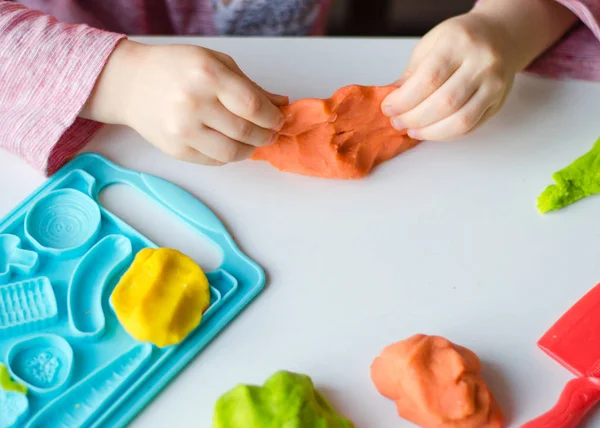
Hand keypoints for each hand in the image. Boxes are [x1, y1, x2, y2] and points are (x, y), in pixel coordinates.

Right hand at [82, 40, 287, 164]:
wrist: (131, 84)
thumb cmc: (176, 68)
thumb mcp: (216, 63)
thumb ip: (250, 86)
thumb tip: (281, 105)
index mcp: (207, 75)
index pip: (252, 105)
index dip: (272, 117)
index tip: (278, 119)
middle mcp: (193, 103)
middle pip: (245, 131)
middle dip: (265, 135)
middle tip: (269, 133)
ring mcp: (182, 129)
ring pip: (232, 153)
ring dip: (250, 150)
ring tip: (251, 141)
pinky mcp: (175, 149)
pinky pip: (214, 161)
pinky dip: (228, 155)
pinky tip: (228, 142)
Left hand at [381, 12, 516, 140]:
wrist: (500, 36)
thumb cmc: (460, 40)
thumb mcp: (430, 45)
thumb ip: (411, 73)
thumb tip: (393, 101)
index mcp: (458, 43)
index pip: (428, 79)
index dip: (404, 100)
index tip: (388, 108)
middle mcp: (481, 63)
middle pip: (444, 103)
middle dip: (414, 119)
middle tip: (397, 122)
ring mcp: (493, 84)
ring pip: (460, 121)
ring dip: (429, 132)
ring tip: (411, 130)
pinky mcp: (497, 102)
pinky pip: (470, 127)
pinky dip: (445, 134)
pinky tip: (431, 131)